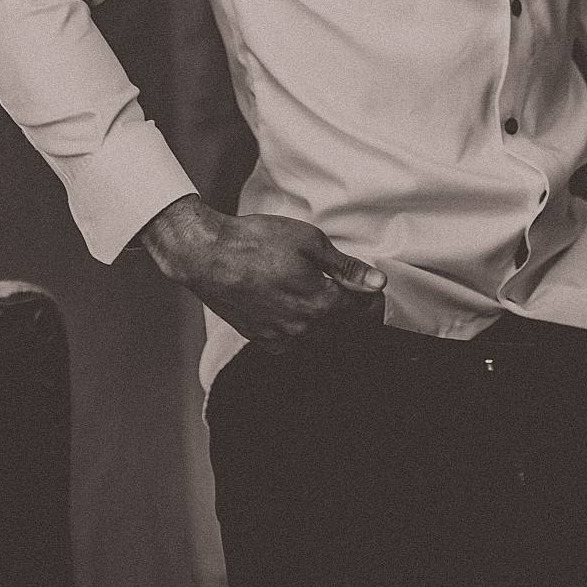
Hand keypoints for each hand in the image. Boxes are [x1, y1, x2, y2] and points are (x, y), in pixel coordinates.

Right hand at [140, 195, 385, 347]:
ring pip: (316, 339)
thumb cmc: (258, 242)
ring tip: (321, 298)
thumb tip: (378, 283)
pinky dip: (298, 332)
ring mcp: (279, 336)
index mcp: (320, 303)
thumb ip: (346, 267)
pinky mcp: (259, 337)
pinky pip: (289, 344)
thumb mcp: (310, 242)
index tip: (372, 288)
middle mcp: (302, 327)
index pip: (359, 310)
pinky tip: (294, 311)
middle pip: (340, 328)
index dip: (370, 298)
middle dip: (350, 312)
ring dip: (325, 323)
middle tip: (349, 291)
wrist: (209, 255)